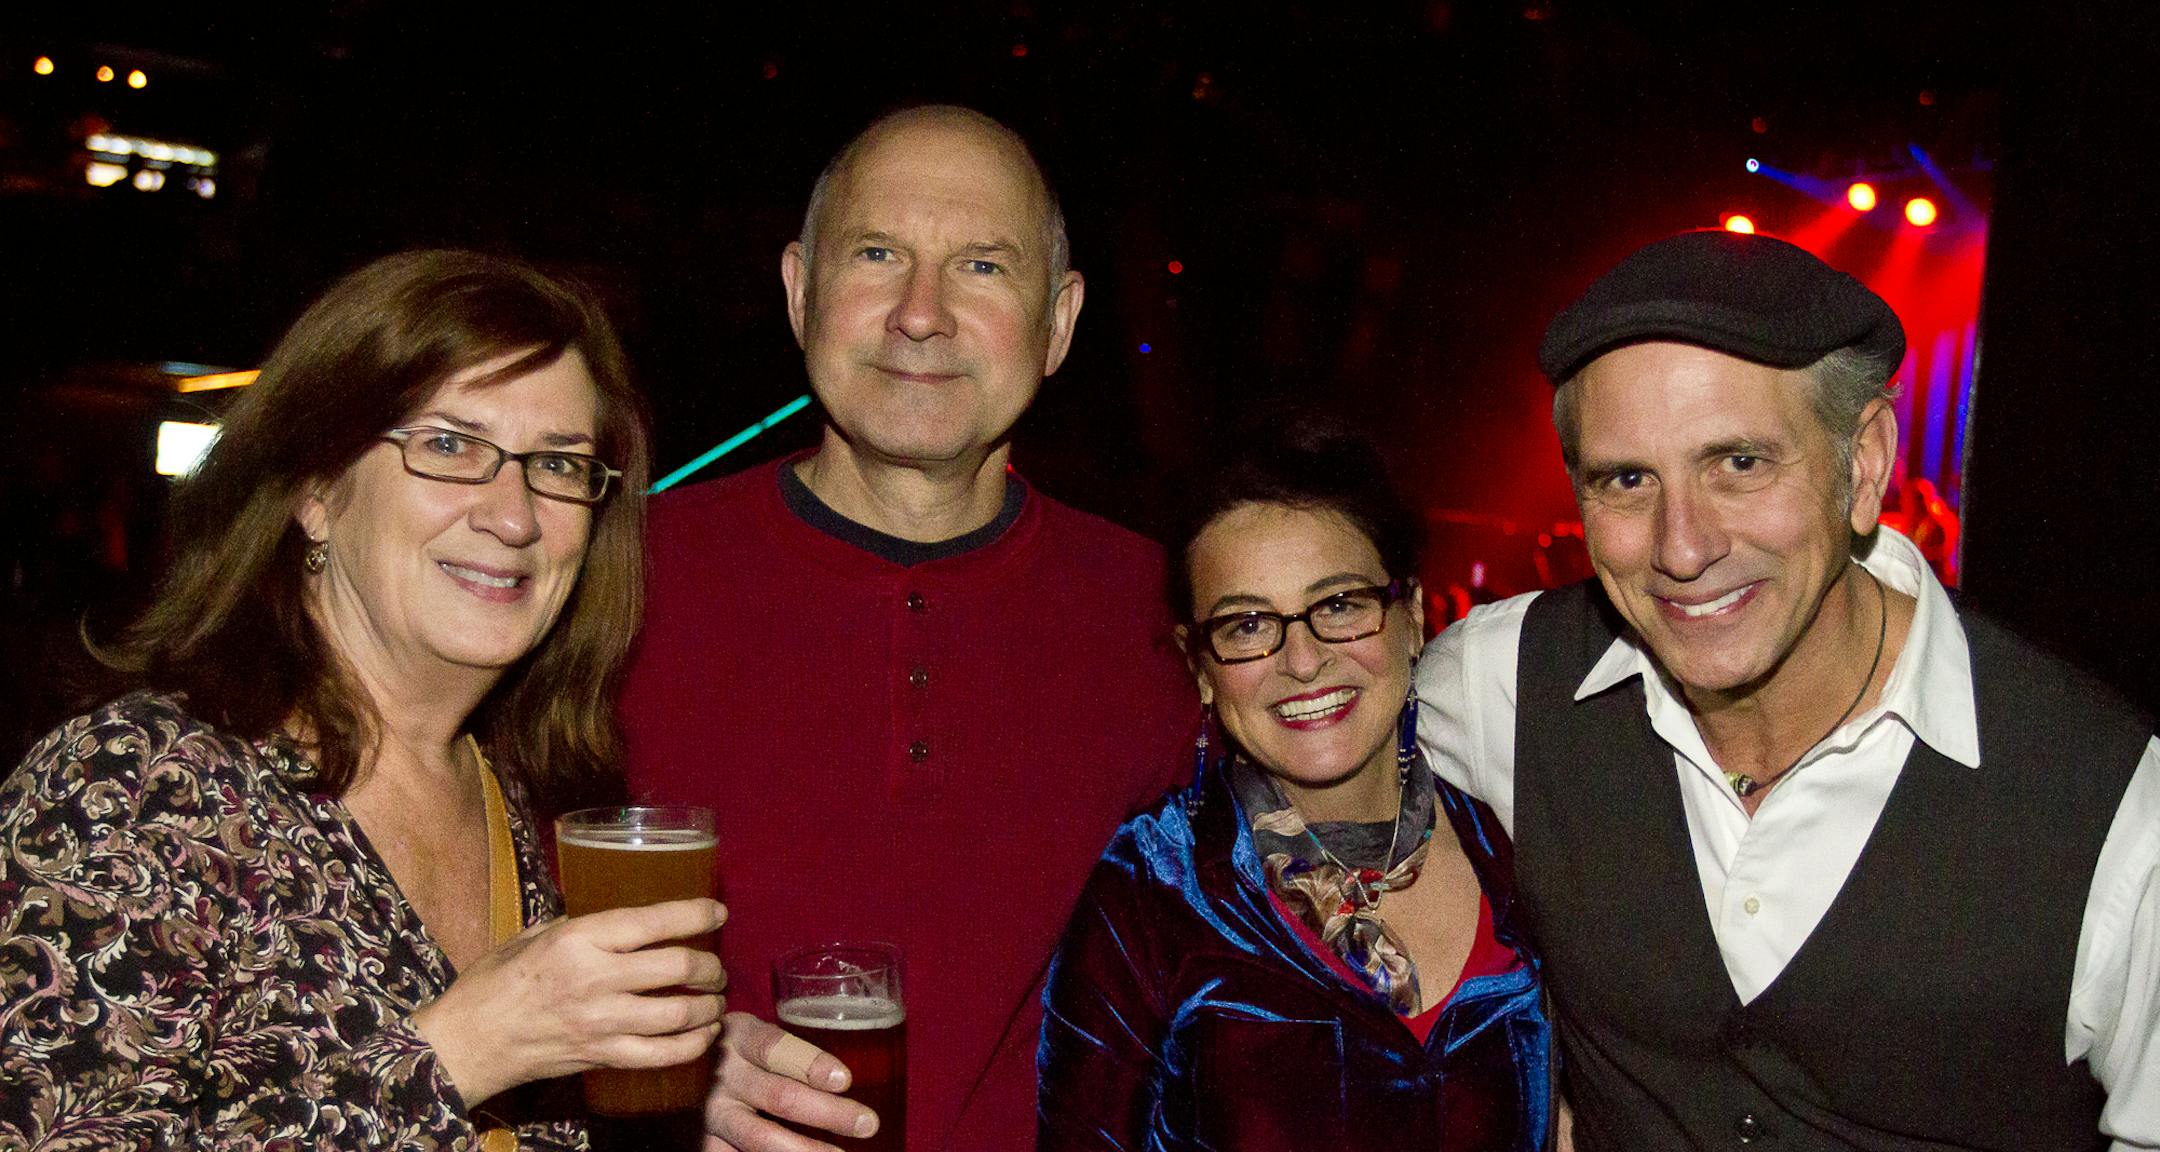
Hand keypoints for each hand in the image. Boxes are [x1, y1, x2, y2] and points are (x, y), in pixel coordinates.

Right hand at [412, 897, 727, 1105]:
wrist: (468, 1042)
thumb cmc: (494, 983)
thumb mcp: (533, 935)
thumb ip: (579, 925)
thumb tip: (620, 917)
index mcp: (578, 940)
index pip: (653, 922)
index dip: (696, 915)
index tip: (717, 913)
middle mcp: (595, 980)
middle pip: (677, 968)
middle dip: (709, 966)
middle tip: (715, 967)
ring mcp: (601, 1023)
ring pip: (678, 1014)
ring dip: (708, 1007)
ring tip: (714, 1000)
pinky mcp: (602, 1058)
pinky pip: (662, 1055)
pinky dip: (692, 1045)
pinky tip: (703, 1035)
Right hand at [701, 1013, 878, 1151]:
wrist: (683, 1072)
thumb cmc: (739, 1053)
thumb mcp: (756, 1037)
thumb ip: (791, 1054)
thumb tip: (848, 1082)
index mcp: (740, 1037)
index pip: (776, 1048)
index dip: (811, 1064)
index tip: (845, 1080)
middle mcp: (724, 1076)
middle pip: (780, 1096)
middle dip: (829, 1113)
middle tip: (868, 1123)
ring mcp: (712, 1113)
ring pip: (761, 1138)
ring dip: (807, 1150)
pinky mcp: (704, 1142)